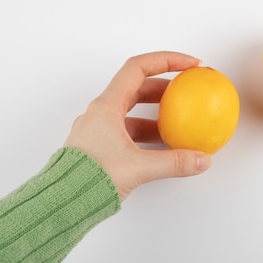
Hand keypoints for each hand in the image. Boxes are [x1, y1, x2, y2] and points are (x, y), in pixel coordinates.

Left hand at [64, 51, 211, 200]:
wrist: (61, 202)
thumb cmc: (89, 178)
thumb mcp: (138, 168)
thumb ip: (174, 162)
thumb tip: (201, 159)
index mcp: (106, 107)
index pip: (138, 68)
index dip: (166, 60)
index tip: (188, 64)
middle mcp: (101, 114)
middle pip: (137, 87)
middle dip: (166, 86)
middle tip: (188, 90)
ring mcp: (100, 130)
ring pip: (133, 110)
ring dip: (158, 112)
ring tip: (181, 120)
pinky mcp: (101, 147)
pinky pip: (129, 131)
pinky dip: (149, 133)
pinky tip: (165, 145)